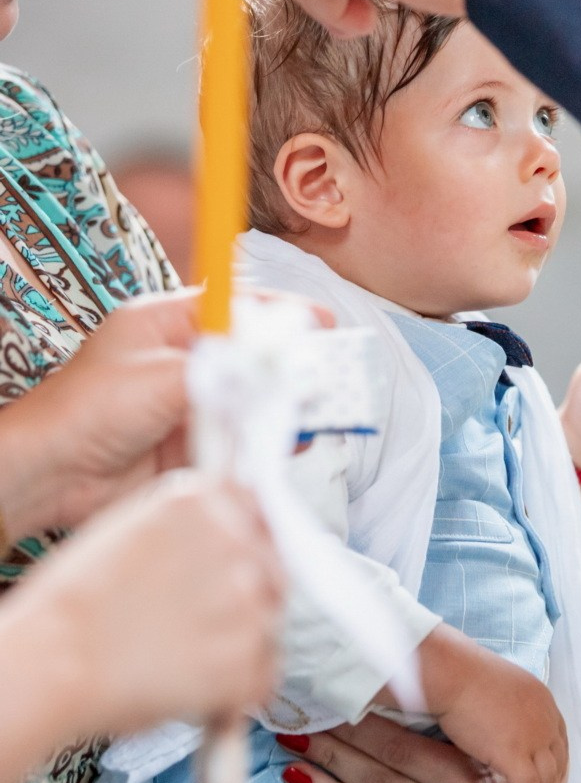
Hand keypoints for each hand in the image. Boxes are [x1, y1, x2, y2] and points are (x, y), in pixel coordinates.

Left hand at [0, 289, 336, 538]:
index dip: (283, 313)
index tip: (323, 323)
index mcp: (168, 323)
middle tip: (328, 379)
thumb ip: (223, 373)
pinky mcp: (194, 445)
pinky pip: (242, 439)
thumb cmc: (84, 412)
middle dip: (290, 368)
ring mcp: (190, 405)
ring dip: (281, 409)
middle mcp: (183, 360)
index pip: (237, 306)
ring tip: (310, 417)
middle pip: (253, 356)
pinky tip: (283, 446)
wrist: (49, 476)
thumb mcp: (160, 378)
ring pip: (253, 401)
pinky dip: (265, 443)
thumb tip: (279, 373)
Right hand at [16, 471, 283, 741]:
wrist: (55, 659)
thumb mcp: (132, 527)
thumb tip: (223, 534)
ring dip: (241, 640)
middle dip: (244, 596)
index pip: (257, 511)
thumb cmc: (76, 601)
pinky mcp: (248, 659)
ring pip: (269, 622)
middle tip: (201, 622)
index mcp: (205, 499)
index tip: (234, 566)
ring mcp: (248, 601)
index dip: (246, 544)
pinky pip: (265, 673)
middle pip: (271, 568)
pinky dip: (240, 686)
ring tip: (187, 656)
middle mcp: (236, 542)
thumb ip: (189, 523)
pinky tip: (198, 685)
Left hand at [276, 716, 527, 782]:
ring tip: (293, 772)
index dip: (359, 730)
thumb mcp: (486, 730)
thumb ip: (442, 718)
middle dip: (335, 754)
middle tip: (295, 731)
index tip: (323, 709)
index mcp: (476, 781)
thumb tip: (383, 675)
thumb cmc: (500, 752)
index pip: (402, 752)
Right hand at [419, 623, 567, 782]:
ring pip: (548, 779)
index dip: (556, 760)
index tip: (550, 776)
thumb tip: (499, 715)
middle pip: (559, 760)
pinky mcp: (515, 754)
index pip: (558, 737)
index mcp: (541, 699)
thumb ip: (506, 704)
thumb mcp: (497, 686)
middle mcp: (545, 718)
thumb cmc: (459, 674)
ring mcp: (533, 737)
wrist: (449, 672)